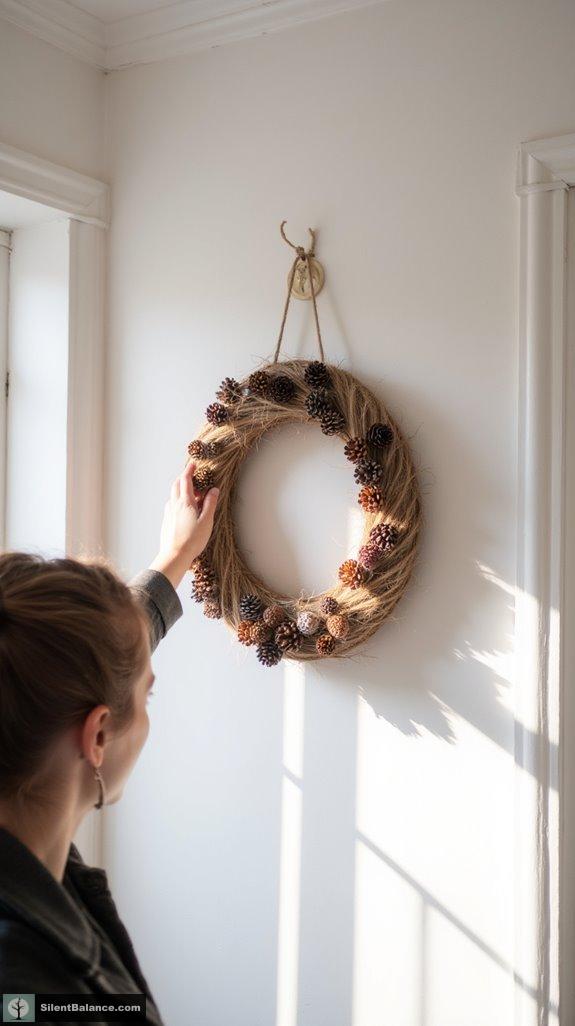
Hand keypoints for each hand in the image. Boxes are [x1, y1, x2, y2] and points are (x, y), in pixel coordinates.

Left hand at [149, 460, 218, 589]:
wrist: (174, 555)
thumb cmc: (192, 540)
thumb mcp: (207, 521)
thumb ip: (210, 504)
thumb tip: (213, 490)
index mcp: (185, 502)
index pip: (185, 480)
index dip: (189, 470)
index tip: (193, 464)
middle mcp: (174, 505)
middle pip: (177, 485)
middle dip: (185, 479)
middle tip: (195, 480)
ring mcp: (168, 513)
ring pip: (173, 495)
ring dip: (182, 491)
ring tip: (193, 497)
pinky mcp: (166, 521)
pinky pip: (171, 505)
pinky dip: (178, 501)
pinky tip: (185, 510)